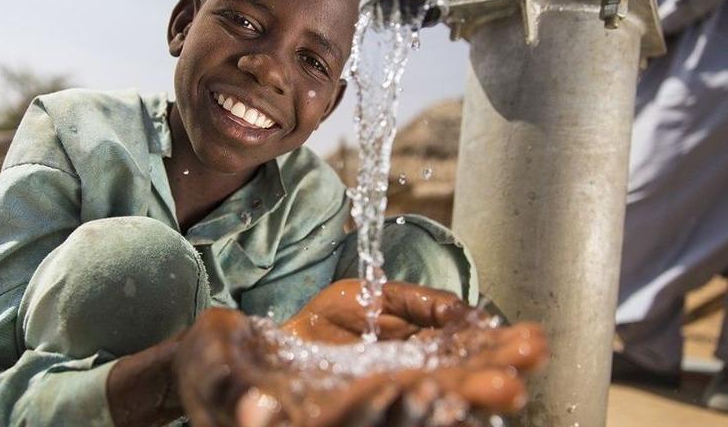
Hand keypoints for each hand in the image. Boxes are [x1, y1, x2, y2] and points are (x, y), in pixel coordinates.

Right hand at [174, 281, 548, 426]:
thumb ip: (233, 394)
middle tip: (516, 380)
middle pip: (419, 409)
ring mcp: (374, 384)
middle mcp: (357, 409)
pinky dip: (461, 340)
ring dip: (482, 365)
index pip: (368, 423)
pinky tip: (494, 328)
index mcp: (318, 420)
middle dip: (467, 394)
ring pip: (437, 379)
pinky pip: (428, 352)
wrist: (226, 355)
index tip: (451, 401)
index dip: (411, 415)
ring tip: (532, 347)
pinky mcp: (380, 360)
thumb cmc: (214, 369)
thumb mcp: (214, 379)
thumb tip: (255, 414)